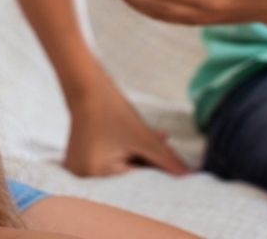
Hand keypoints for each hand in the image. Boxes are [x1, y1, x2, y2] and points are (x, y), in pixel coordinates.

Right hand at [65, 74, 189, 176]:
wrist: (86, 85)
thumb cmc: (111, 108)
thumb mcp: (142, 136)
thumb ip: (165, 159)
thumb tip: (188, 176)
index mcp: (93, 173)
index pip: (133, 182)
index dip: (154, 171)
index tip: (171, 165)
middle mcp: (82, 175)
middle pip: (125, 176)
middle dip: (145, 162)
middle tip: (164, 146)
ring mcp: (78, 168)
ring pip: (118, 168)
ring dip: (136, 156)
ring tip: (153, 139)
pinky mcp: (79, 160)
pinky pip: (107, 162)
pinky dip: (123, 153)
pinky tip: (135, 139)